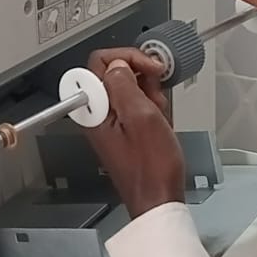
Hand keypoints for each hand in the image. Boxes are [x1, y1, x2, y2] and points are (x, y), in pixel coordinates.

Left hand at [83, 49, 183, 218]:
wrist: (159, 198)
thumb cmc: (152, 166)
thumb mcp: (141, 116)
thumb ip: (124, 85)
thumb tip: (118, 65)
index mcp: (95, 110)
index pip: (99, 63)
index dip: (127, 58)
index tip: (149, 67)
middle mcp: (98, 114)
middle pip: (114, 73)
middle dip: (141, 77)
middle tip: (157, 92)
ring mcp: (111, 123)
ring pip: (128, 89)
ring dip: (149, 94)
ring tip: (160, 113)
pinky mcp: (123, 131)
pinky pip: (136, 106)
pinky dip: (151, 108)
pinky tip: (161, 122)